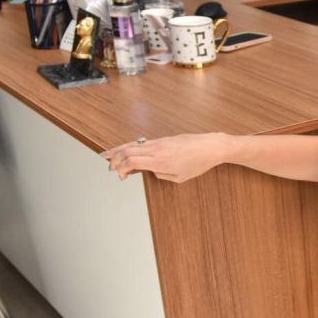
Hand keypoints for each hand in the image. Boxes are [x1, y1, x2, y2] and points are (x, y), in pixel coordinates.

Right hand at [102, 133, 226, 182]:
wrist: (211, 146)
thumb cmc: (198, 163)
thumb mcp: (180, 177)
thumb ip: (161, 174)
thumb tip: (150, 170)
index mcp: (160, 161)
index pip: (132, 162)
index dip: (122, 169)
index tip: (120, 177)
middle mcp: (157, 149)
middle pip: (128, 151)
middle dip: (114, 159)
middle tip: (107, 167)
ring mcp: (159, 142)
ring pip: (133, 144)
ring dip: (118, 150)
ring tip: (106, 155)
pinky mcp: (163, 139)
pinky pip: (142, 143)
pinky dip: (130, 146)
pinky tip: (125, 149)